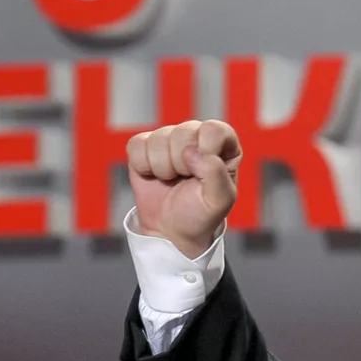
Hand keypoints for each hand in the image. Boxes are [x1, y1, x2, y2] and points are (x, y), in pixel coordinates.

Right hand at [127, 119, 240, 258]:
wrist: (170, 231)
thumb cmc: (200, 214)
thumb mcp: (219, 200)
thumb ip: (215, 173)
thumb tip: (191, 152)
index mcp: (224, 145)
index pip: (214, 130)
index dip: (205, 152)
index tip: (201, 174)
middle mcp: (198, 136)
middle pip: (183, 132)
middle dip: (181, 164)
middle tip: (185, 181)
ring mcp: (170, 138)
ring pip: (159, 138)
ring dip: (163, 168)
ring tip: (171, 180)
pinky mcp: (145, 145)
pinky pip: (137, 145)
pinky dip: (143, 166)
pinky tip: (154, 176)